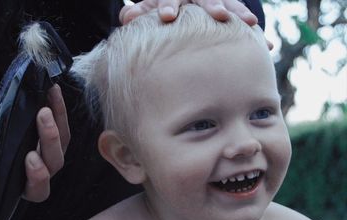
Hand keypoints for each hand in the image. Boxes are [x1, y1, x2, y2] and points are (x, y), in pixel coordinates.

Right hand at [0, 84, 69, 201]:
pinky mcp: (59, 136)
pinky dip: (59, 108)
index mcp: (27, 185)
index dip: (37, 177)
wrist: (3, 148)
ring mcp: (54, 153)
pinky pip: (64, 123)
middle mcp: (46, 170)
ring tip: (46, 104)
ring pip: (63, 141)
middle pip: (55, 161)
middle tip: (42, 116)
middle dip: (50, 139)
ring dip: (57, 120)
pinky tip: (53, 91)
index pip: (38, 189)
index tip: (30, 157)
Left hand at [120, 0, 257, 25]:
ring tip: (252, 24)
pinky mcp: (229, 7)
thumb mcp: (151, 5)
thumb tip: (126, 18)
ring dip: (240, 13)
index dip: (169, 4)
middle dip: (214, 4)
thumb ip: (139, 11)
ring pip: (230, 3)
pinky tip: (265, 44)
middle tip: (219, 14)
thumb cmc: (164, 4)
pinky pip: (242, 18)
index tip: (167, 16)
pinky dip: (252, 33)